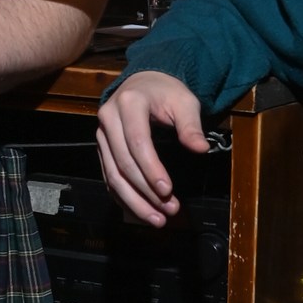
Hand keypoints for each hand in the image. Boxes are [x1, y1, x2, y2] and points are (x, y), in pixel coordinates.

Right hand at [96, 71, 206, 224]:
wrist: (144, 83)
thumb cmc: (166, 92)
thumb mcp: (184, 101)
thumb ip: (191, 125)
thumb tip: (201, 149)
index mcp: (129, 104)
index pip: (138, 143)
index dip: (151, 170)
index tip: (168, 191)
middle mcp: (108, 119)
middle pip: (123, 163)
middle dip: (145, 192)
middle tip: (169, 211)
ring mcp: (102, 136)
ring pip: (113, 176)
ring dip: (134, 202)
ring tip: (157, 219)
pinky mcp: (102, 149)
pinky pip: (109, 178)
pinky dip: (124, 198)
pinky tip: (141, 212)